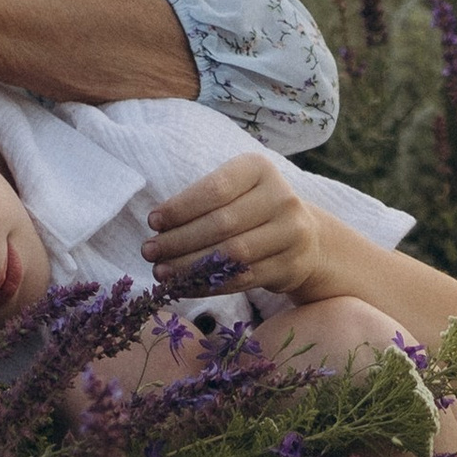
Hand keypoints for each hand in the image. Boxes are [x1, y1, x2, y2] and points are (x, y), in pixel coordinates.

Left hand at [139, 146, 327, 298]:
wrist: (307, 239)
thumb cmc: (253, 209)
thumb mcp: (236, 190)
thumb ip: (204, 200)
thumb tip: (158, 225)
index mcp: (260, 169)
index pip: (215, 188)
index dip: (181, 207)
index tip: (152, 222)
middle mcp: (281, 197)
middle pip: (221, 224)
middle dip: (179, 240)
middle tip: (149, 252)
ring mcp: (291, 233)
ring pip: (231, 255)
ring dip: (190, 267)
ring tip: (161, 273)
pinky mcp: (291, 266)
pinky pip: (242, 279)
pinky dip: (209, 286)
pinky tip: (185, 287)